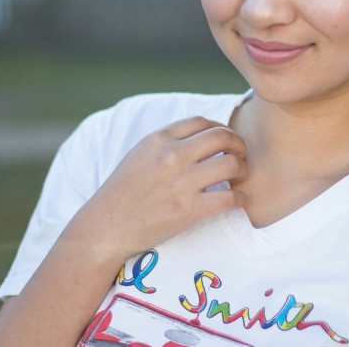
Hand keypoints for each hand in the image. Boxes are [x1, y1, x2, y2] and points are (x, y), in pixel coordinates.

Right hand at [77, 116, 246, 260]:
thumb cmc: (123, 192)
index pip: (202, 122)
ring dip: (242, 170)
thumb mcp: (140, 154)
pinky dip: (240, 199)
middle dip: (238, 144)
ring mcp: (181, 183)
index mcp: (159, 139)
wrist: (106, 226)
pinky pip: (230, 198)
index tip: (225, 141)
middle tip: (239, 156)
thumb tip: (199, 135)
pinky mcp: (189, 210)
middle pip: (222, 137)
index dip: (220, 128)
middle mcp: (172, 156)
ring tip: (238, 178)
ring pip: (231, 164)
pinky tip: (238, 201)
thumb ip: (167, 141)